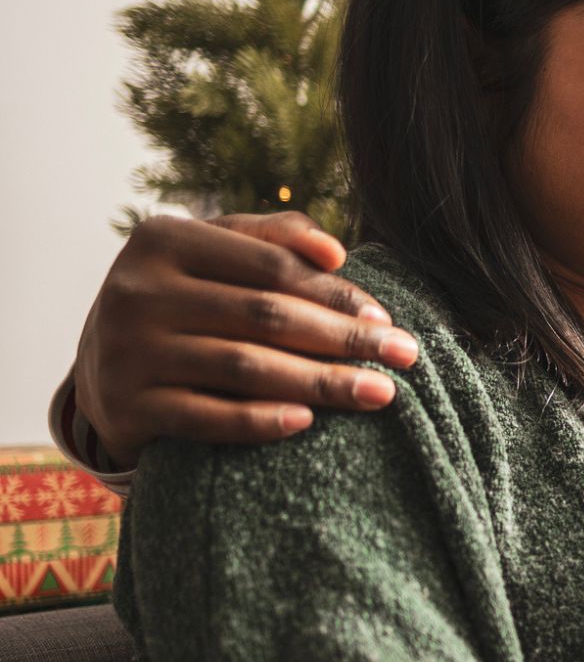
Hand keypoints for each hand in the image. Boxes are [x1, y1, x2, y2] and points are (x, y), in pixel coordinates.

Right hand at [71, 213, 418, 464]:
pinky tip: (308, 423)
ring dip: (320, 383)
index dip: (336, 293)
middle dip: (344, 339)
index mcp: (161, 239)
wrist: (101, 365)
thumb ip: (272, 238)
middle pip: (265, 316)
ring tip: (380, 393)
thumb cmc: (184, 300)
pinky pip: (205, 418)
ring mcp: (126, 350)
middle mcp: (136, 291)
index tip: (386, 319)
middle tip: (405, 357)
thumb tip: (335, 252)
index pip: (270, 267)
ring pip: (242, 367)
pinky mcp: (126, 407)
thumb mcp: (212, 255)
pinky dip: (259, 421)